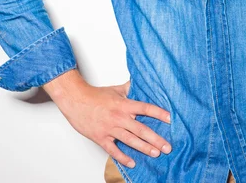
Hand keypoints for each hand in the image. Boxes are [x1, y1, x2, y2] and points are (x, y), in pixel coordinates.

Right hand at [53, 78, 171, 168]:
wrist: (75, 100)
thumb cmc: (94, 95)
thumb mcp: (115, 89)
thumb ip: (129, 88)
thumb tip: (139, 82)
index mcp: (124, 104)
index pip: (145, 108)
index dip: (158, 113)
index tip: (170, 119)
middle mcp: (119, 117)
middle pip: (141, 129)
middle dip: (156, 138)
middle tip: (167, 146)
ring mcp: (110, 129)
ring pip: (130, 140)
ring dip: (144, 148)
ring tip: (156, 153)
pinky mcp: (101, 138)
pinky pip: (114, 150)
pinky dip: (123, 157)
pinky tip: (132, 162)